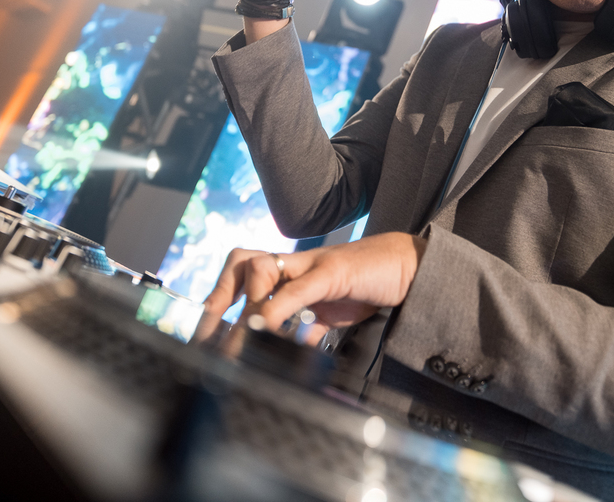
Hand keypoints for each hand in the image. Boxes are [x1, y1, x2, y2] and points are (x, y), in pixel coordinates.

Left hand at [195, 232, 426, 345]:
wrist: (410, 266)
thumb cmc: (368, 285)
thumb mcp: (331, 312)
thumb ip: (307, 327)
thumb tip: (288, 351)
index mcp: (291, 272)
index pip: (244, 272)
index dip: (220, 297)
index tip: (204, 332)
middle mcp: (295, 265)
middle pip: (242, 261)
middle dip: (220, 296)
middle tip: (208, 332)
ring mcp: (313, 265)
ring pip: (263, 272)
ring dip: (245, 307)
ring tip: (234, 342)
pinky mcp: (335, 272)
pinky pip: (298, 290)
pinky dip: (278, 310)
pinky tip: (267, 329)